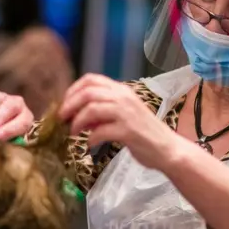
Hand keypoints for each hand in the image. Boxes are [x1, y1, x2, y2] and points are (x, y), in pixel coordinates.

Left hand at [58, 74, 180, 170]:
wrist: (167, 149)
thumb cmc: (143, 133)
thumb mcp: (121, 117)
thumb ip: (101, 113)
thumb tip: (77, 115)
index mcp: (122, 91)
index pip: (91, 79)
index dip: (73, 90)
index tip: (65, 104)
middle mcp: (124, 97)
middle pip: (88, 92)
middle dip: (70, 105)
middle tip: (61, 119)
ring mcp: (127, 113)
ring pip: (92, 109)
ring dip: (77, 121)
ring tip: (73, 132)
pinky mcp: (128, 131)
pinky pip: (100, 131)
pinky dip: (90, 138)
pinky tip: (89, 144)